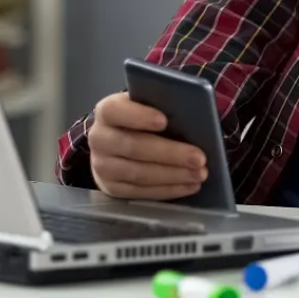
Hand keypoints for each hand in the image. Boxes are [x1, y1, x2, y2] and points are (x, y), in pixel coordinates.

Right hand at [88, 92, 208, 199]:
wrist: (113, 144)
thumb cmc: (139, 120)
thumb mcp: (145, 106)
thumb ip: (160, 106)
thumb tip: (191, 116)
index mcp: (107, 111)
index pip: (115, 111)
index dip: (139, 116)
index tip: (164, 120)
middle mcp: (99, 139)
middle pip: (134, 147)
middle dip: (170, 154)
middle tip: (199, 158)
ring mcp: (102, 166)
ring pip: (139, 173)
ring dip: (173, 175)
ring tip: (199, 174)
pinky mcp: (111, 188)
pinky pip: (141, 192)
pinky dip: (168, 190)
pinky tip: (188, 186)